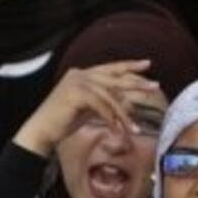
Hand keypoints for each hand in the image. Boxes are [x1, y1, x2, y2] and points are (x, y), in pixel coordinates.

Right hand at [13, 60, 157, 156]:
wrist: (42, 131)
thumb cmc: (63, 122)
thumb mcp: (88, 108)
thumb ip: (104, 101)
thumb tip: (126, 101)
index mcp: (82, 73)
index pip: (110, 68)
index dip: (129, 66)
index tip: (147, 65)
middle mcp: (80, 73)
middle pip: (114, 77)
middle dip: (136, 82)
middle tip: (155, 85)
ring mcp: (77, 81)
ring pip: (109, 95)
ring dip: (124, 114)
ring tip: (135, 129)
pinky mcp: (75, 94)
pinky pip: (101, 105)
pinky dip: (111, 119)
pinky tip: (118, 130)